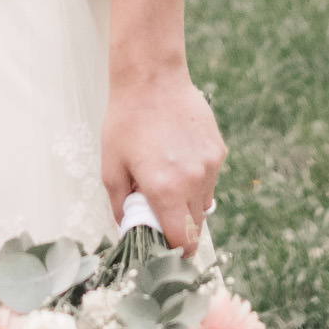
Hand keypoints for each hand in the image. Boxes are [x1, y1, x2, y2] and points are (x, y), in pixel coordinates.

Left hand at [100, 63, 225, 252]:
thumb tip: (129, 228)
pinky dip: (195, 178)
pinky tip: (177, 156)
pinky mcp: (218, 150)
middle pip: (196, 225)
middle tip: (157, 209)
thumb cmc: (126, 121)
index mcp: (166, 190)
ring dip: (187, 201)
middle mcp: (194, 181)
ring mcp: (210, 165)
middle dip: (178, 225)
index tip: (165, 249)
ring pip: (204, 201)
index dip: (175, 251)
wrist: (152, 77)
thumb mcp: (111, 166)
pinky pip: (209, 178)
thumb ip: (121, 206)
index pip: (184, 241)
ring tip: (166, 175)